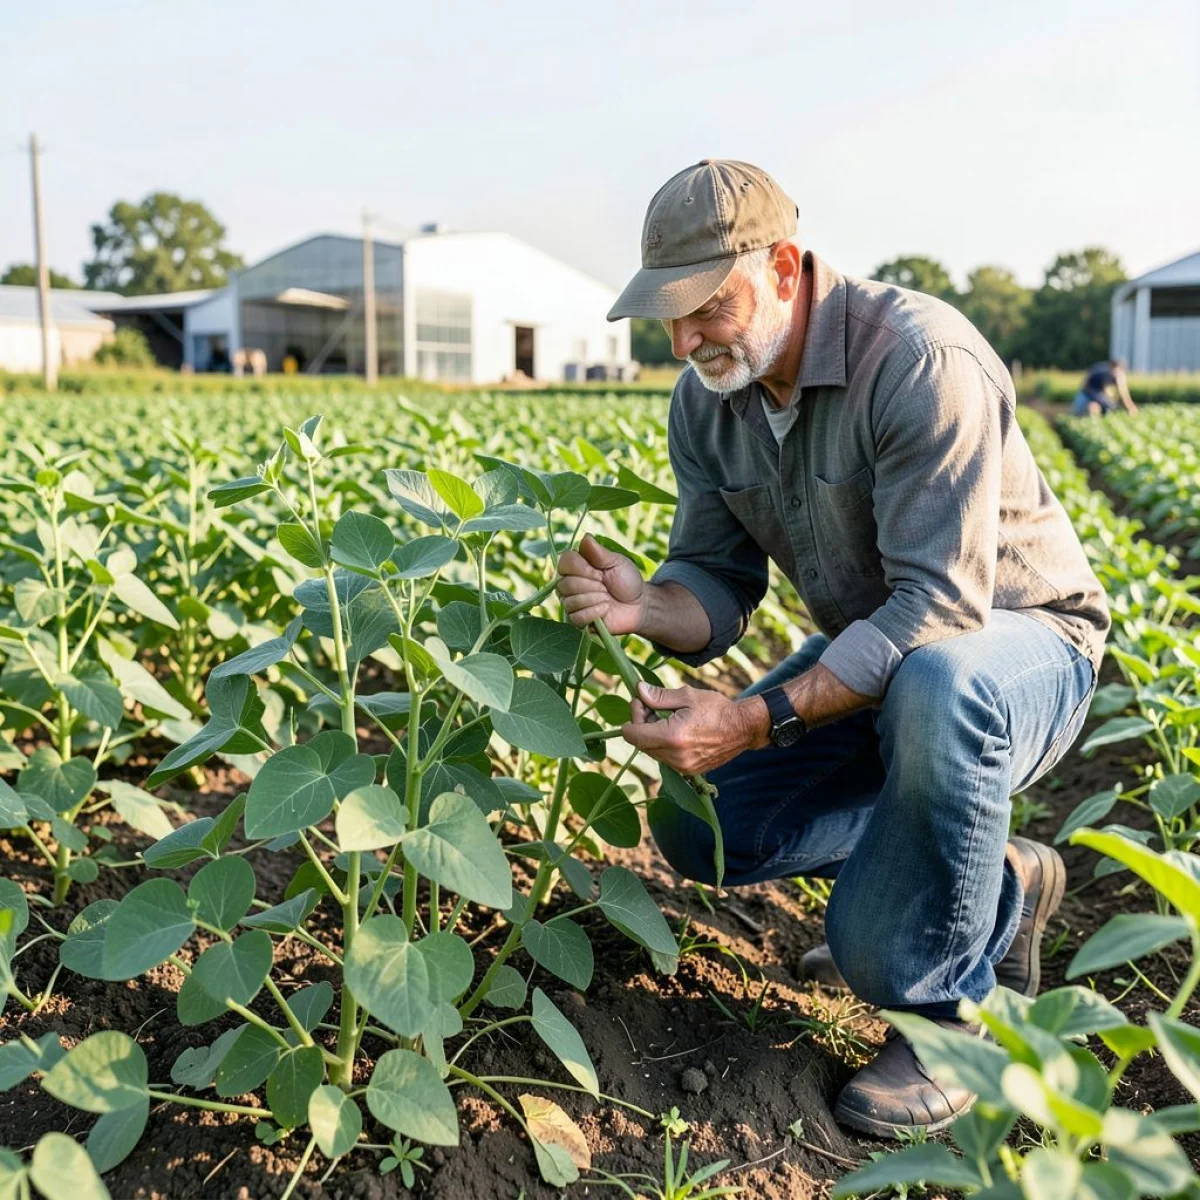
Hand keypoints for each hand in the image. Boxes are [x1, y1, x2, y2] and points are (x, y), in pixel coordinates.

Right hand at [556, 534, 644, 634]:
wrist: (638, 605)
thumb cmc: (627, 580)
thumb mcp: (616, 562)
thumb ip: (599, 552)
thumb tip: (585, 536)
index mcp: (577, 566)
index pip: (564, 561)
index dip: (581, 568)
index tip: (600, 572)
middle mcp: (569, 583)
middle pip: (564, 584)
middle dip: (591, 585)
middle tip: (606, 587)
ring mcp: (572, 602)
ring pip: (569, 601)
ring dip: (593, 599)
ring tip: (607, 598)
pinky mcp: (577, 620)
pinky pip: (576, 617)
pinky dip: (594, 612)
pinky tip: (605, 609)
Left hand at [621, 682, 769, 773]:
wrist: (743, 728)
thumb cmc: (716, 709)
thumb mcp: (687, 696)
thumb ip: (659, 697)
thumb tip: (639, 691)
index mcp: (672, 737)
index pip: (633, 735)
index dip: (632, 718)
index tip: (641, 702)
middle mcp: (675, 756)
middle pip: (641, 744)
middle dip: (642, 724)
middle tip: (652, 706)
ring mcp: (682, 766)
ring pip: (653, 752)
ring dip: (653, 735)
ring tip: (666, 717)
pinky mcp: (689, 770)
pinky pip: (666, 758)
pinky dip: (664, 744)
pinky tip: (676, 730)